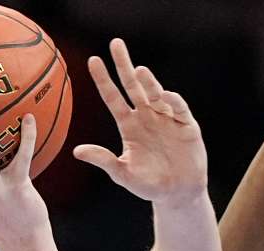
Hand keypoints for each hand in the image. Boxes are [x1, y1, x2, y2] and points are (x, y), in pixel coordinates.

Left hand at [74, 38, 206, 205]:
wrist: (178, 194)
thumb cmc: (149, 184)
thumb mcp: (123, 173)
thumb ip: (103, 160)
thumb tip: (77, 151)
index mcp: (128, 125)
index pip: (113, 97)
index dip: (103, 80)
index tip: (93, 60)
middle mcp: (146, 116)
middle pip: (133, 86)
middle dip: (124, 65)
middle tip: (115, 44)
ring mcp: (166, 118)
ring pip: (155, 94)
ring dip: (148, 82)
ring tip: (139, 71)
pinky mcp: (186, 125)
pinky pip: (178, 109)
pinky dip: (172, 101)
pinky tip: (164, 95)